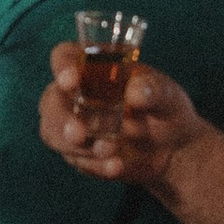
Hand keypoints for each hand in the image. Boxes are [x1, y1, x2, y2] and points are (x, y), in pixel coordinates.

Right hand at [38, 39, 204, 187]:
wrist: (173, 149)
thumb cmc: (165, 108)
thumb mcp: (167, 95)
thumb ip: (153, 89)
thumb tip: (134, 92)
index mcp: (91, 66)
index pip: (64, 57)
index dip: (62, 66)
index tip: (71, 80)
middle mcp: (74, 93)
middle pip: (50, 100)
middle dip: (60, 118)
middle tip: (79, 133)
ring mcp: (73, 124)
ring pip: (53, 133)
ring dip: (77, 146)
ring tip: (110, 150)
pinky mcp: (78, 153)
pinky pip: (75, 160)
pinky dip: (95, 165)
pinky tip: (117, 166)